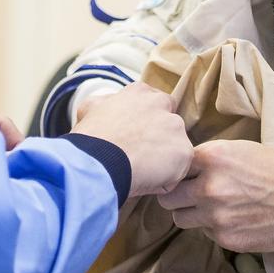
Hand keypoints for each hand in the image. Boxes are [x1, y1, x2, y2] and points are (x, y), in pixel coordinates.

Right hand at [72, 82, 192, 196]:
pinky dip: (166, 179)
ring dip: (163, 158)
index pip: (154, 104)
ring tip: (140, 171)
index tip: (135, 137)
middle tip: (141, 155)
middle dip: (160, 137)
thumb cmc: (90, 139)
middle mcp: (162, 103)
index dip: (146, 123)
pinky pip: (178, 170)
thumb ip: (105, 103)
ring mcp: (175, 127)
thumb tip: (108, 105)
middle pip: (168, 123)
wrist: (98, 162)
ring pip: (175, 146)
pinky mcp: (184, 151)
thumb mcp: (89, 109)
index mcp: (140, 92)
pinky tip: (146, 180)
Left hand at [156, 140, 273, 252]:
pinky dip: (213, 227)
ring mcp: (215, 216)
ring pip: (180, 218)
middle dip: (175, 195)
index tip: (182, 175)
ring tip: (208, 207)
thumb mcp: (240, 149)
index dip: (178, 171)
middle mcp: (208, 187)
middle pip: (169, 197)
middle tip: (186, 194)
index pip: (174, 166)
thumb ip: (210, 157)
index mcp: (212, 158)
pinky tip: (231, 218)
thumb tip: (187, 165)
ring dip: (190, 213)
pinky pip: (205, 232)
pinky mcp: (225, 238)